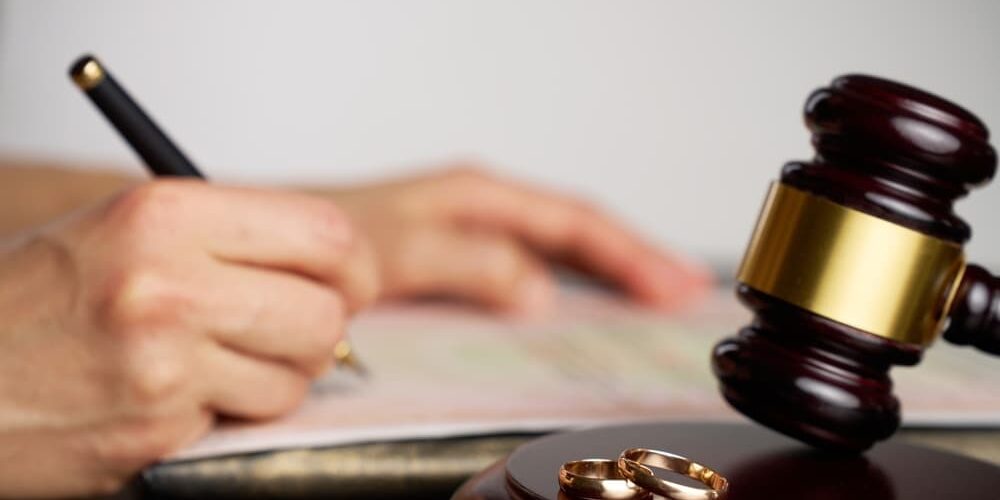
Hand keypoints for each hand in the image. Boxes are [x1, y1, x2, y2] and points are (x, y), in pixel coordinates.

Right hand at [0, 181, 376, 497]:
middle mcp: (168, 281)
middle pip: (325, 312)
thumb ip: (230, 239)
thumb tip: (335, 271)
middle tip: (286, 332)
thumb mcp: (124, 229)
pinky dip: (227, 416)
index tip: (350, 282)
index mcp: (166, 213)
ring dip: (272, 379)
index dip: (353, 265)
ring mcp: (163, 361)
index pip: (324, 233)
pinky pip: (245, 422)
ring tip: (211, 366)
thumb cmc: (33, 300)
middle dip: (319, 331)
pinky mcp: (156, 427)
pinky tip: (175, 399)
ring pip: (297, 377)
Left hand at [326, 165, 711, 312]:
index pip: (574, 224)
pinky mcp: (447, 267)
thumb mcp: (395, 248)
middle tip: (684, 295)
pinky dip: (554, 293)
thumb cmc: (320, 239)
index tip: (675, 287)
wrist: (264, 251)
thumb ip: (467, 263)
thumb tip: (539, 291)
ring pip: (551, 254)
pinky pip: (517, 277)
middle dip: (632, 261)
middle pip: (575, 234)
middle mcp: (477, 213)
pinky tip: (568, 316)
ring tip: (648, 302)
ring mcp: (466, 239)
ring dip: (600, 275)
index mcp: (476, 198)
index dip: (629, 254)